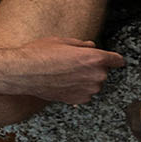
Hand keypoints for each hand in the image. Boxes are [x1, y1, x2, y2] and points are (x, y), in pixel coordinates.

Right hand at [0, 37, 122, 102]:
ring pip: (94, 83)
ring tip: (65, 73)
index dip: (113, 59)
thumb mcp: (62, 42)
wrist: (23, 73)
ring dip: (86, 79)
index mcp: (95, 58)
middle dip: (93, 67)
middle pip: (104, 71)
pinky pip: (85, 93)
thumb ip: (82, 45)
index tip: (113, 60)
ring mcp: (89, 90)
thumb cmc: (40, 54)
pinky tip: (63, 83)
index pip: (117, 60)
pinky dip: (78, 89)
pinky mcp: (80, 99)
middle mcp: (97, 76)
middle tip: (74, 63)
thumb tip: (91, 46)